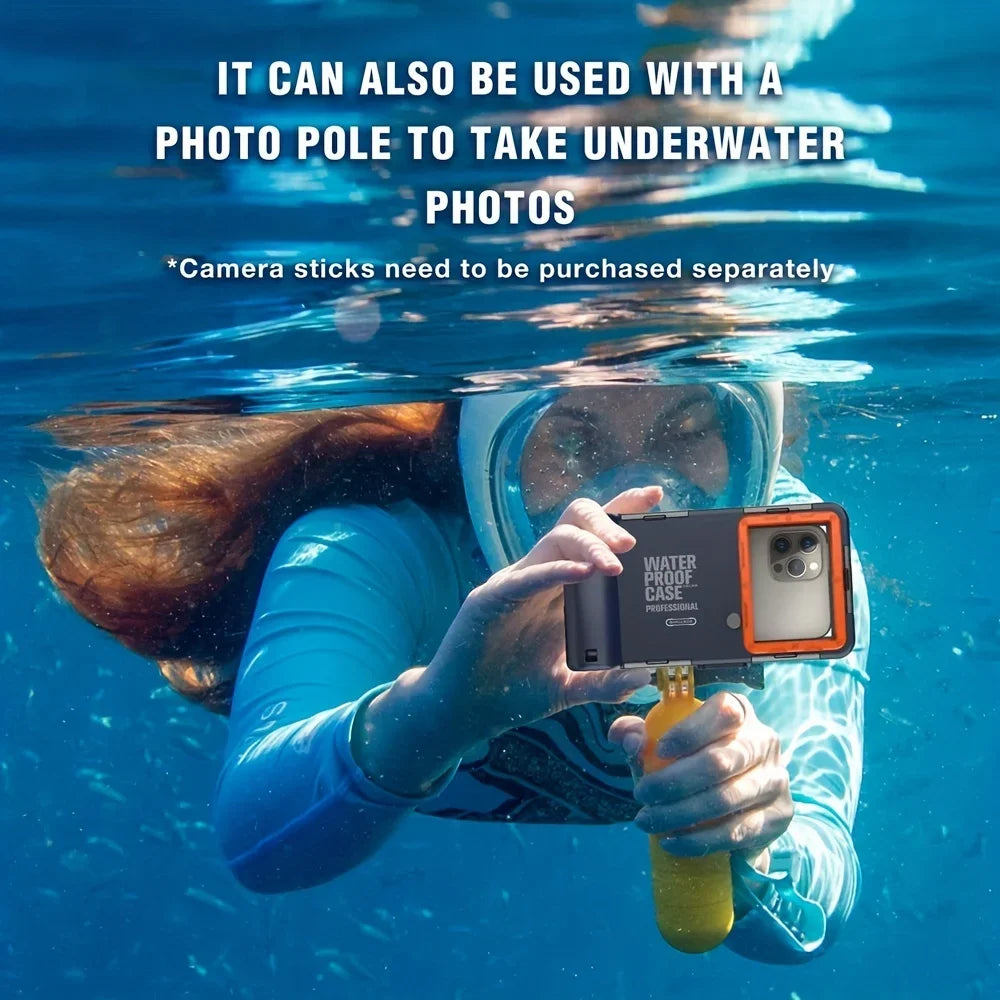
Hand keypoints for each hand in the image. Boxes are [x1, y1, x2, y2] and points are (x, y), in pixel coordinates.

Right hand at [423, 486, 664, 748]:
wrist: (465, 711)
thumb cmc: (515, 691)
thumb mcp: (571, 688)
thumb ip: (607, 683)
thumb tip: (646, 675)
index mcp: (563, 588)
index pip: (595, 535)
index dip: (623, 510)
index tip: (656, 495)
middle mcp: (543, 576)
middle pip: (576, 522)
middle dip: (608, 521)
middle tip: (634, 543)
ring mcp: (516, 584)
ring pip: (555, 539)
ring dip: (589, 545)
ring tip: (616, 566)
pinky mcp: (492, 599)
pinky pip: (527, 576)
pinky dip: (556, 570)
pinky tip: (582, 574)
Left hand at [607, 691, 791, 867]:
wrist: (738, 805)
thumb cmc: (693, 761)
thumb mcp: (666, 742)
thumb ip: (640, 733)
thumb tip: (625, 738)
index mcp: (739, 712)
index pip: (722, 712)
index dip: (690, 731)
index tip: (659, 749)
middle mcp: (763, 742)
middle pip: (719, 761)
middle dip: (673, 781)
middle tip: (640, 794)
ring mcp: (775, 780)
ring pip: (725, 799)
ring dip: (679, 814)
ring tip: (646, 821)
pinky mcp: (778, 816)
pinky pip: (736, 832)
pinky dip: (699, 840)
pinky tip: (671, 842)